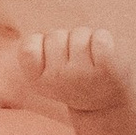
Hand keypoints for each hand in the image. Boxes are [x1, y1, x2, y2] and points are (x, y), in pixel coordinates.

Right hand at [21, 25, 135, 115]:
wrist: (107, 101)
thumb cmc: (72, 75)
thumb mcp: (46, 67)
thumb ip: (35, 48)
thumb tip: (37, 38)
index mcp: (38, 82)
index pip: (28, 47)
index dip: (41, 44)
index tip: (53, 59)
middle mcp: (57, 80)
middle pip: (55, 35)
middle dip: (67, 40)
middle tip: (76, 62)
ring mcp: (81, 74)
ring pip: (79, 33)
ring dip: (87, 40)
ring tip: (91, 60)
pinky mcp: (105, 69)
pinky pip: (100, 37)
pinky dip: (103, 39)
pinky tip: (105, 56)